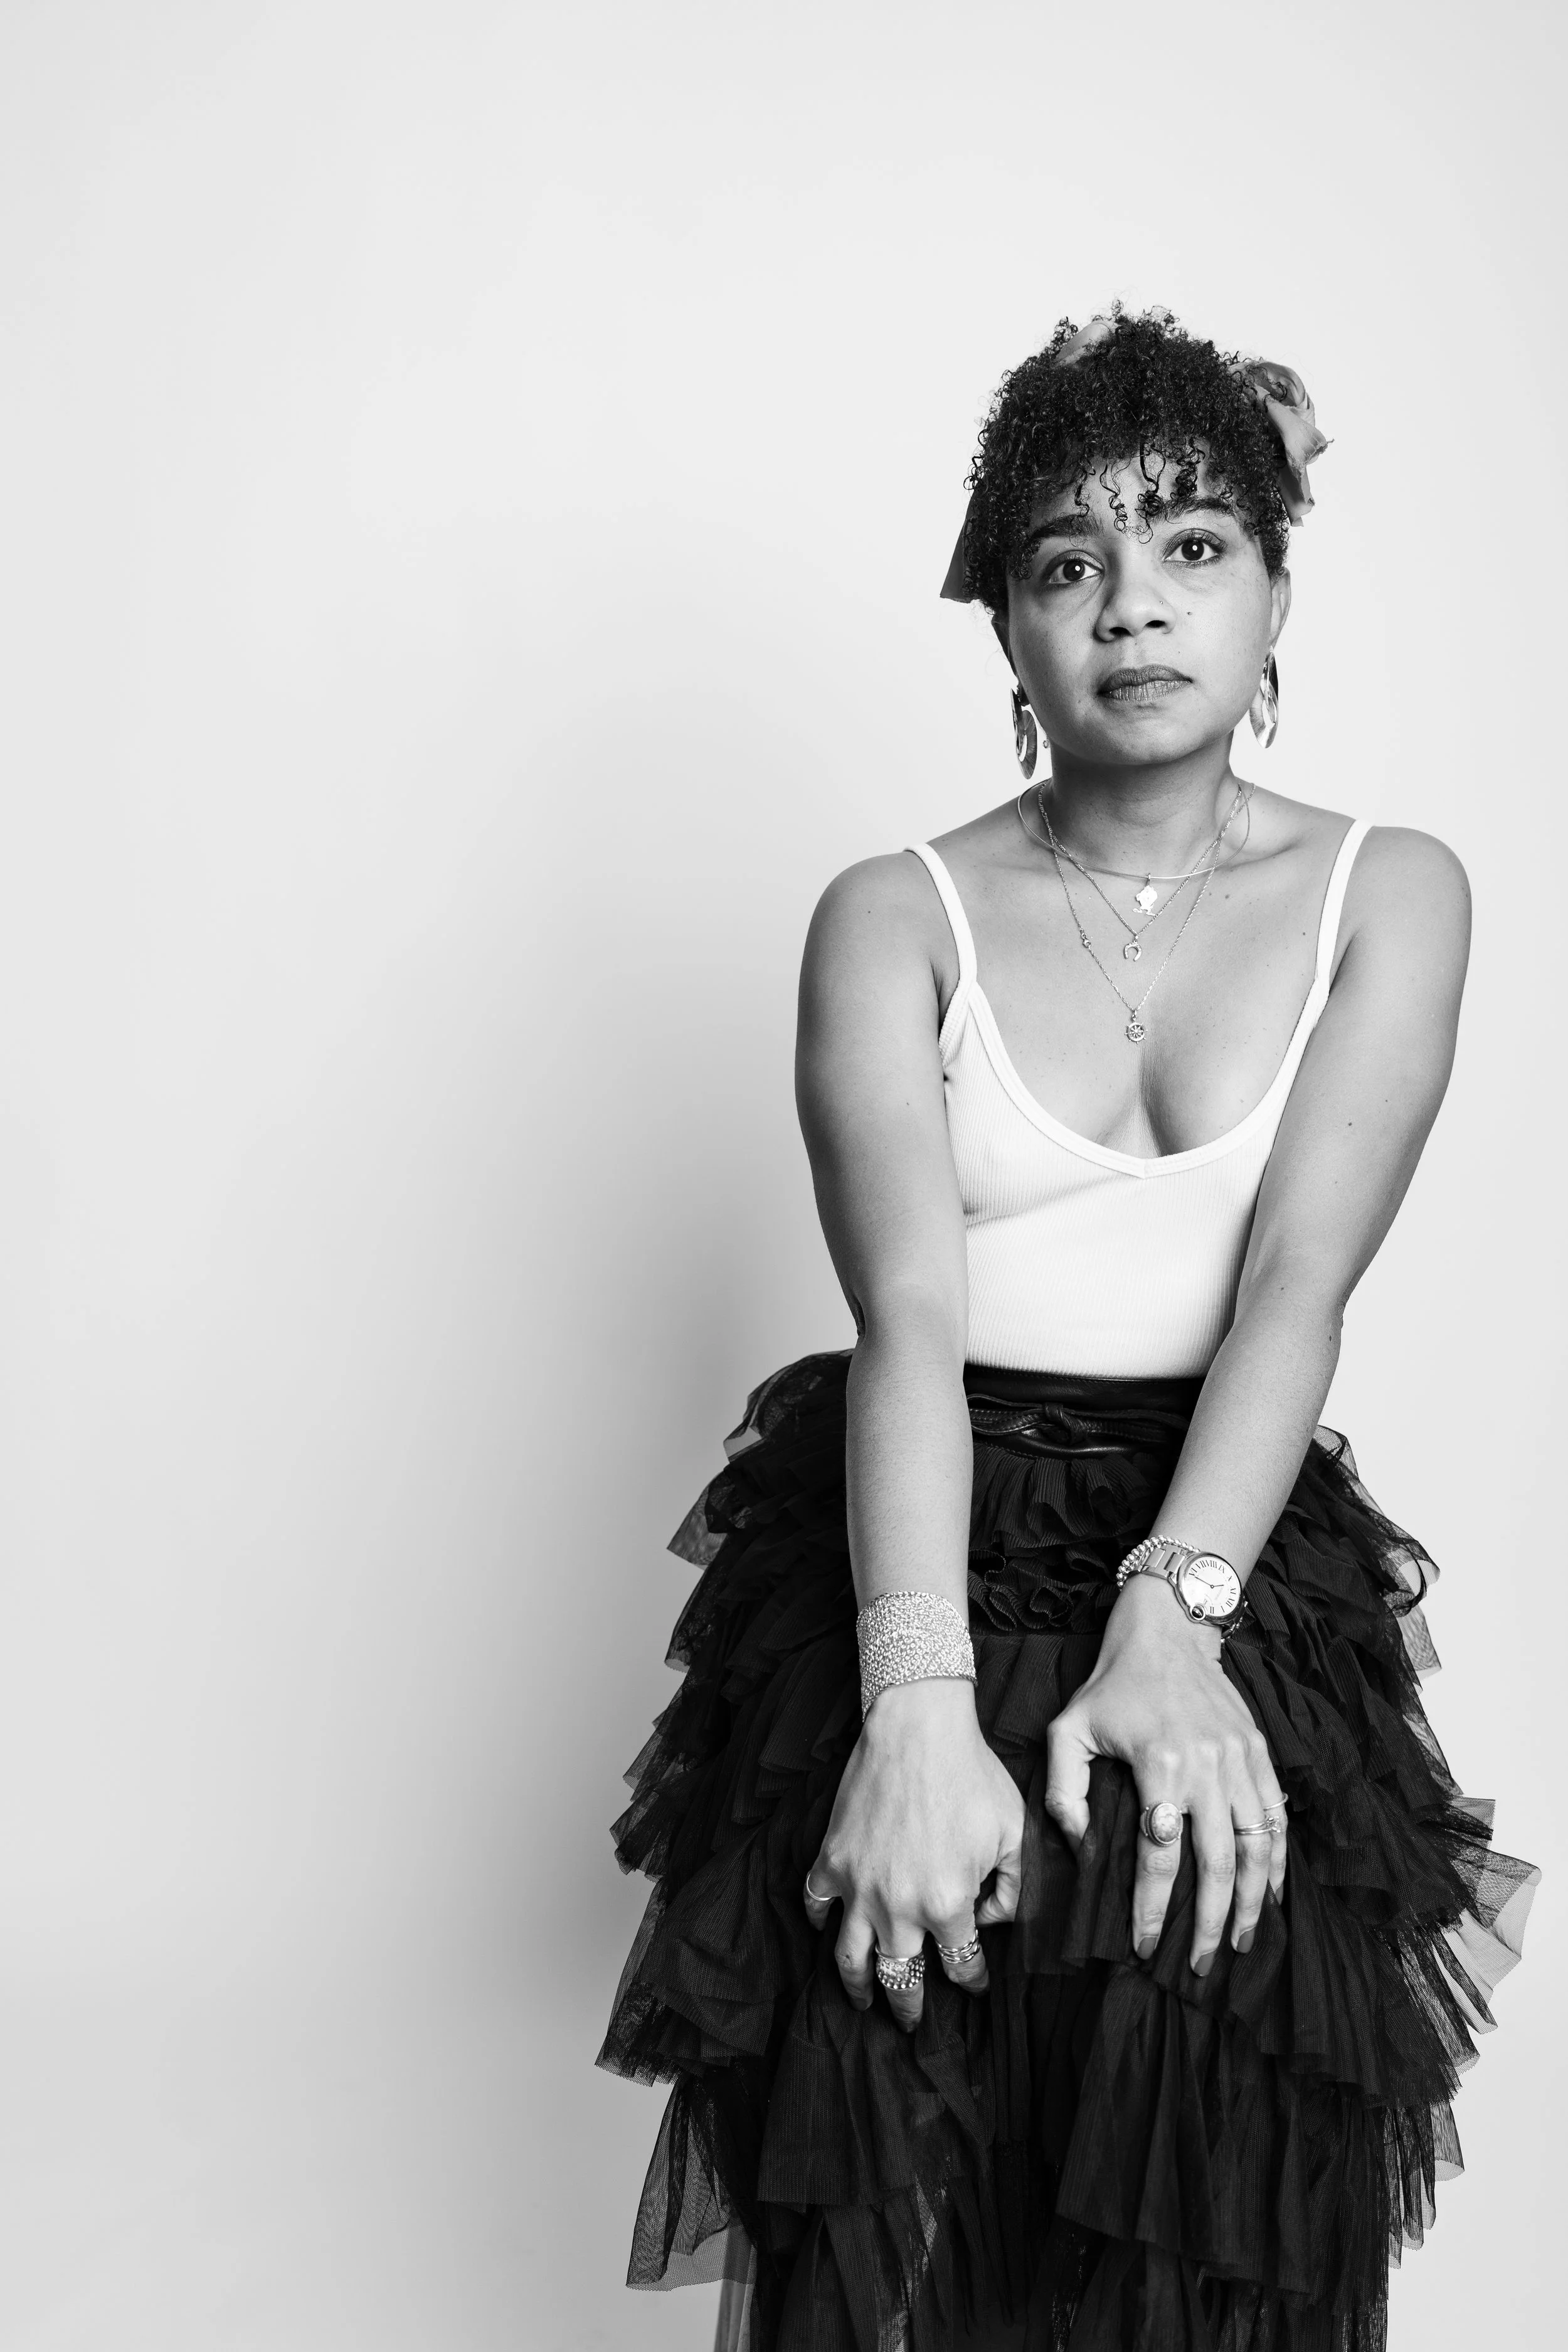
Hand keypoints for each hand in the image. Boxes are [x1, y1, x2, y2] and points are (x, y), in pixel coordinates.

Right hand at [804, 1676, 1023, 2030]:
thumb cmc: (973, 1775)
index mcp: (948, 1904)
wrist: (918, 1728)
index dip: (972, 1980)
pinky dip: (820, 1921)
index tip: (975, 1984)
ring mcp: (858, 1886)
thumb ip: (1014, 1890)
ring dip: (858, 1988)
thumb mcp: (1015, 1834)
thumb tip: (992, 1921)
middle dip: (910, 2008)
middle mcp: (898, 1907)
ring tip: (864, 2002)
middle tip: (911, 2023)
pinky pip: (816, 1904)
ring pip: (850, 1959)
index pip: (962, 1965)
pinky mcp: (831, 1859)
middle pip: (902, 1980)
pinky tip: (830, 1929)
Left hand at [1044, 1574, 1286, 1974]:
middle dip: (1211, 1923)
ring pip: (1257, 1847)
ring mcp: (1241, 1760)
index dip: (1154, 1908)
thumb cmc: (1112, 1684)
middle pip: (1218, 1863)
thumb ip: (1065, 1790)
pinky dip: (1277, 1862)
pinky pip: (1277, 1818)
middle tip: (1200, 1966)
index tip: (1145, 1946)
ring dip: (1252, 1902)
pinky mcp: (1260, 1753)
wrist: (1168, 1631)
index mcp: (1160, 1764)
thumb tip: (1079, 1845)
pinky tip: (1270, 1896)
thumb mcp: (1068, 1728)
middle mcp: (1208, 1767)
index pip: (1160, 1855)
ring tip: (1242, 1944)